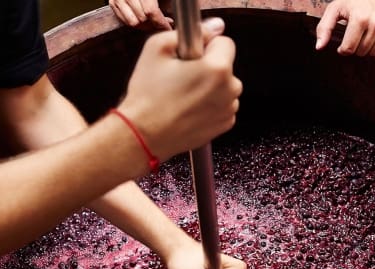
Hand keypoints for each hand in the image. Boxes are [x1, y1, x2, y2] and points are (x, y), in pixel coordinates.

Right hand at [109, 0, 172, 29]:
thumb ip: (163, 4)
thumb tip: (170, 21)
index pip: (151, 11)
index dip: (161, 22)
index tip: (168, 27)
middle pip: (142, 19)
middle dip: (154, 24)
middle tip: (163, 24)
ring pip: (133, 22)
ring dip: (145, 25)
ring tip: (153, 21)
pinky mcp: (113, 2)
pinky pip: (125, 21)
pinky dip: (136, 23)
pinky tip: (143, 19)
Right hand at [118, 18, 242, 160]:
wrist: (144, 134)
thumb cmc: (148, 93)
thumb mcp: (157, 47)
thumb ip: (190, 31)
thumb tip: (214, 28)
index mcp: (218, 68)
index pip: (225, 42)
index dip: (206, 45)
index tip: (190, 55)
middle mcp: (230, 89)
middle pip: (225, 65)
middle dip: (208, 67)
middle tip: (182, 76)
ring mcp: (229, 109)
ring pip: (224, 87)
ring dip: (210, 86)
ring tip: (183, 95)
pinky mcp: (225, 125)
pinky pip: (222, 105)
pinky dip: (210, 104)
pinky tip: (188, 109)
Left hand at [315, 0, 374, 55]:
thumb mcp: (336, 8)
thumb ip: (325, 27)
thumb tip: (319, 47)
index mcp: (359, 19)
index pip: (349, 49)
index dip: (343, 49)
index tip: (343, 44)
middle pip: (362, 52)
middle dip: (356, 47)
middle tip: (355, 36)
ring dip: (368, 46)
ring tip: (366, 34)